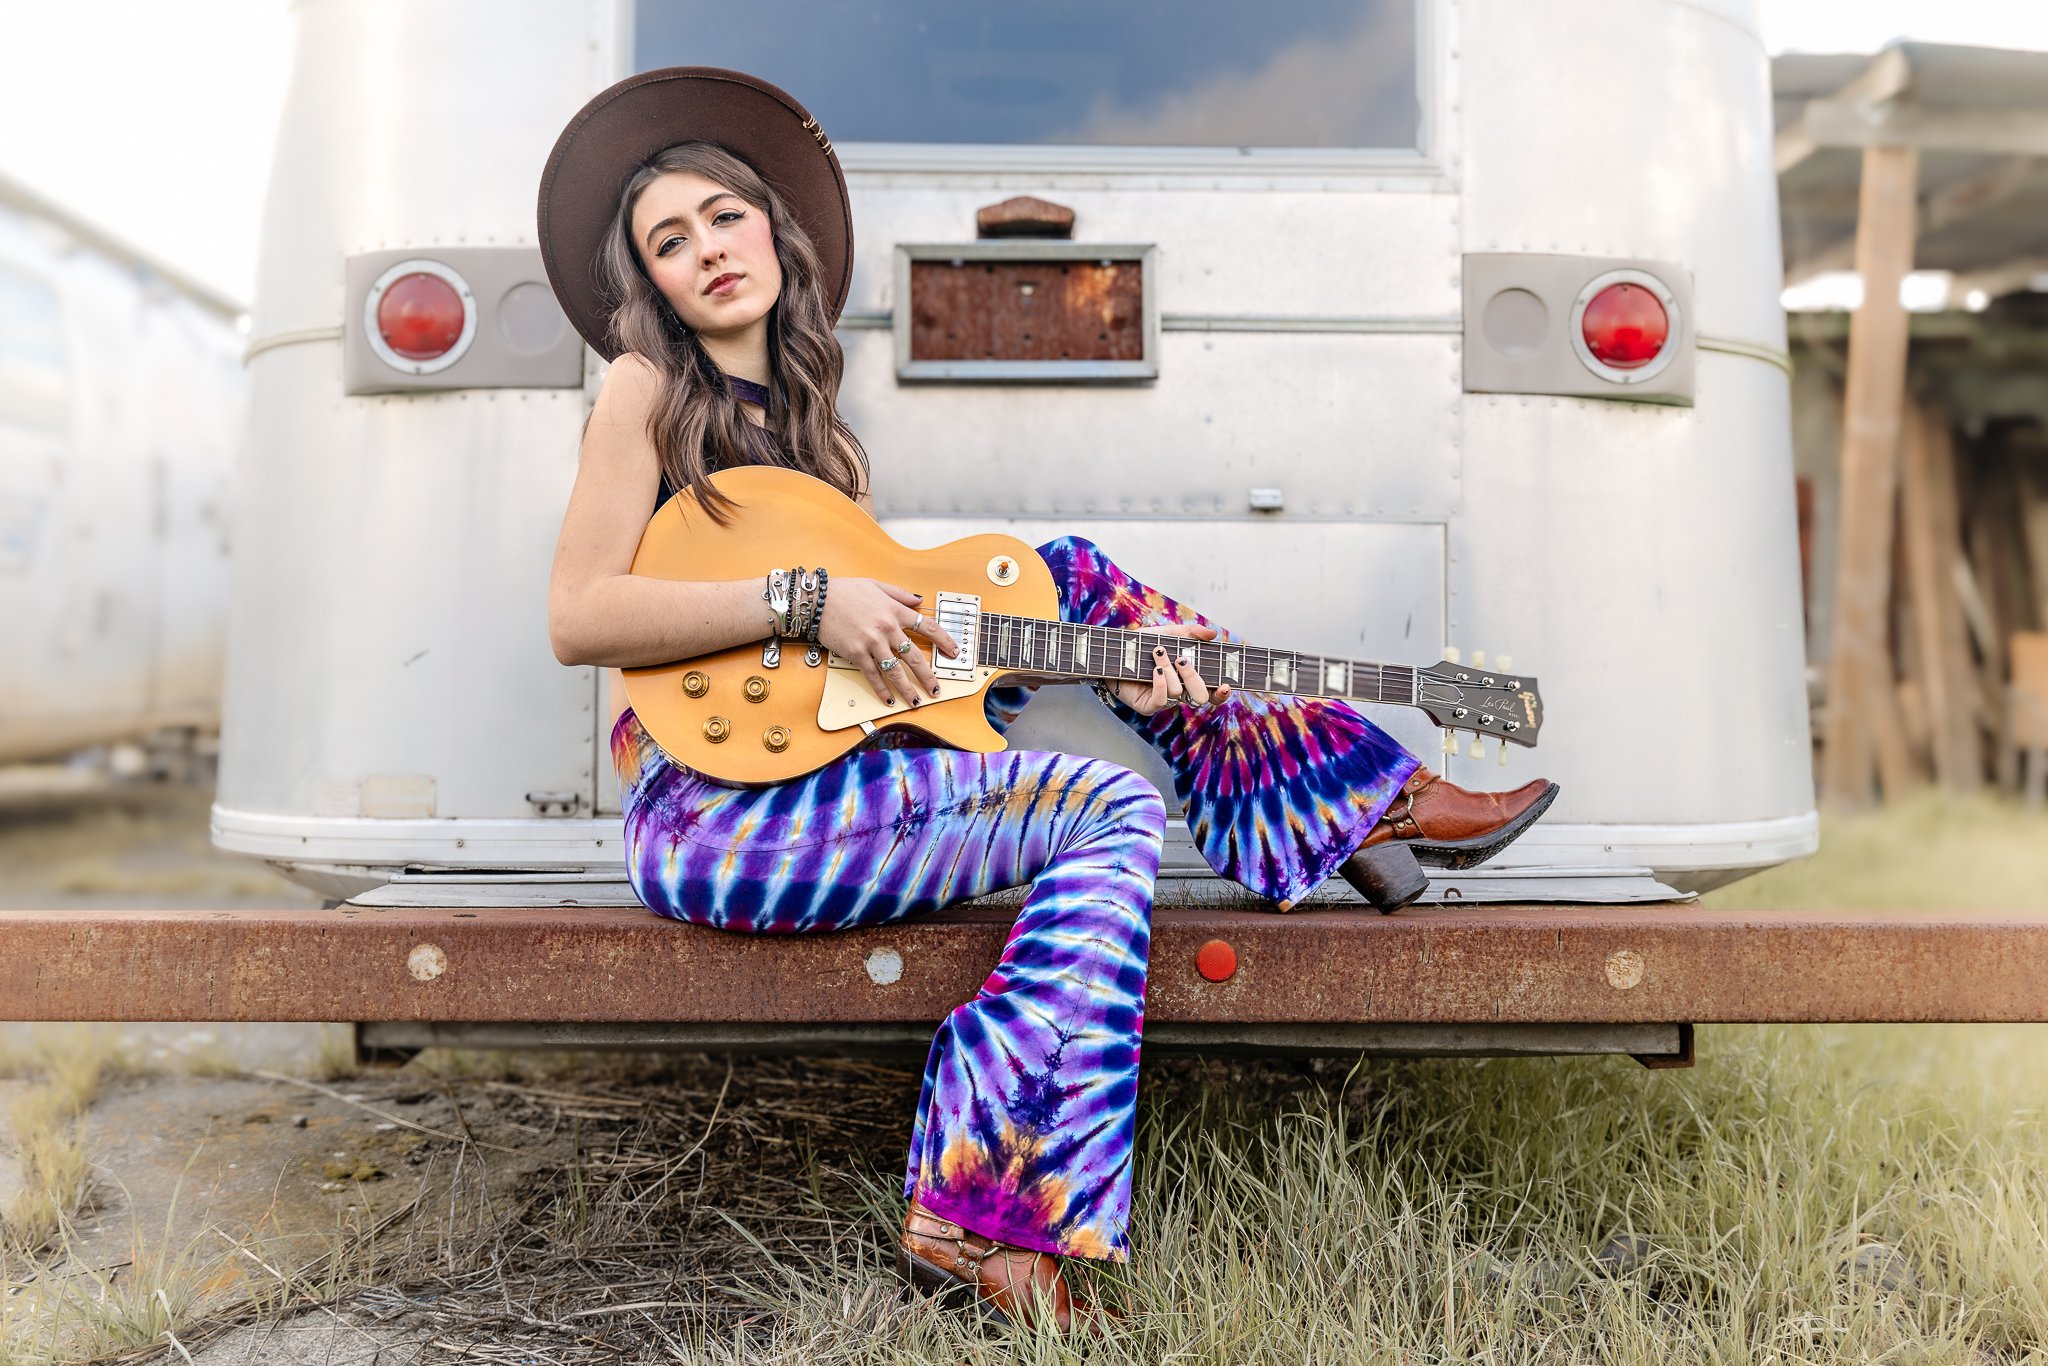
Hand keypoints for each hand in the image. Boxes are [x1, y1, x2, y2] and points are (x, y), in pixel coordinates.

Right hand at [814, 577, 962, 708]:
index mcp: (895, 611)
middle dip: (928, 676)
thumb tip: (918, 600)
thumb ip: (899, 594)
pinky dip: (881, 690)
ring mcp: (872, 642)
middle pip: (914, 656)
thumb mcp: (876, 585)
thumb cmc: (844, 591)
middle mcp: (887, 628)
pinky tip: (888, 699)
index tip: (953, 652)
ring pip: (895, 671)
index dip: (944, 641)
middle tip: (936, 689)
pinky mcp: (856, 653)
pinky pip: (872, 675)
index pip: (927, 627)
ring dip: (907, 689)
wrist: (817, 599)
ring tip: (916, 701)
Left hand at [1115, 623, 1232, 717]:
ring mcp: (1163, 701)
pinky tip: (1156, 670)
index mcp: (1188, 679)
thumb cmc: (1142, 644)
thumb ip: (1191, 633)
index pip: (1212, 692)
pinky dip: (1161, 683)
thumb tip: (1213, 634)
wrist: (1115, 651)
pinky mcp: (1147, 706)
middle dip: (1193, 677)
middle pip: (1200, 697)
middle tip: (1181, 660)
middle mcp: (1179, 693)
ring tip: (1158, 652)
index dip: (1222, 694)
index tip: (1226, 684)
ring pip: (1178, 694)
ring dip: (1170, 670)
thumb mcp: (1168, 634)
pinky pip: (1161, 700)